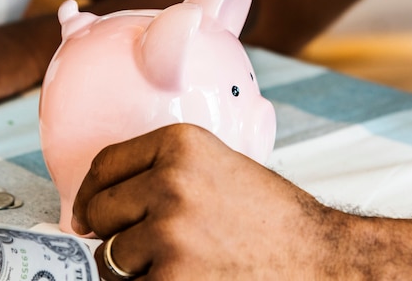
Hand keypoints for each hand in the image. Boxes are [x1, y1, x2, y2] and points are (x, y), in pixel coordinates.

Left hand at [71, 123, 337, 279]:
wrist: (322, 259)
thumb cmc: (272, 218)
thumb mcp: (218, 166)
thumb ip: (162, 172)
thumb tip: (98, 205)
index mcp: (180, 144)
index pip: (104, 165)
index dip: (91, 193)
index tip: (89, 214)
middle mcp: (170, 181)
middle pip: (99, 211)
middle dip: (112, 231)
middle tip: (144, 243)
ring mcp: (170, 232)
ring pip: (110, 256)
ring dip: (133, 266)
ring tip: (178, 262)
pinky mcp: (172, 279)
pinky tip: (184, 277)